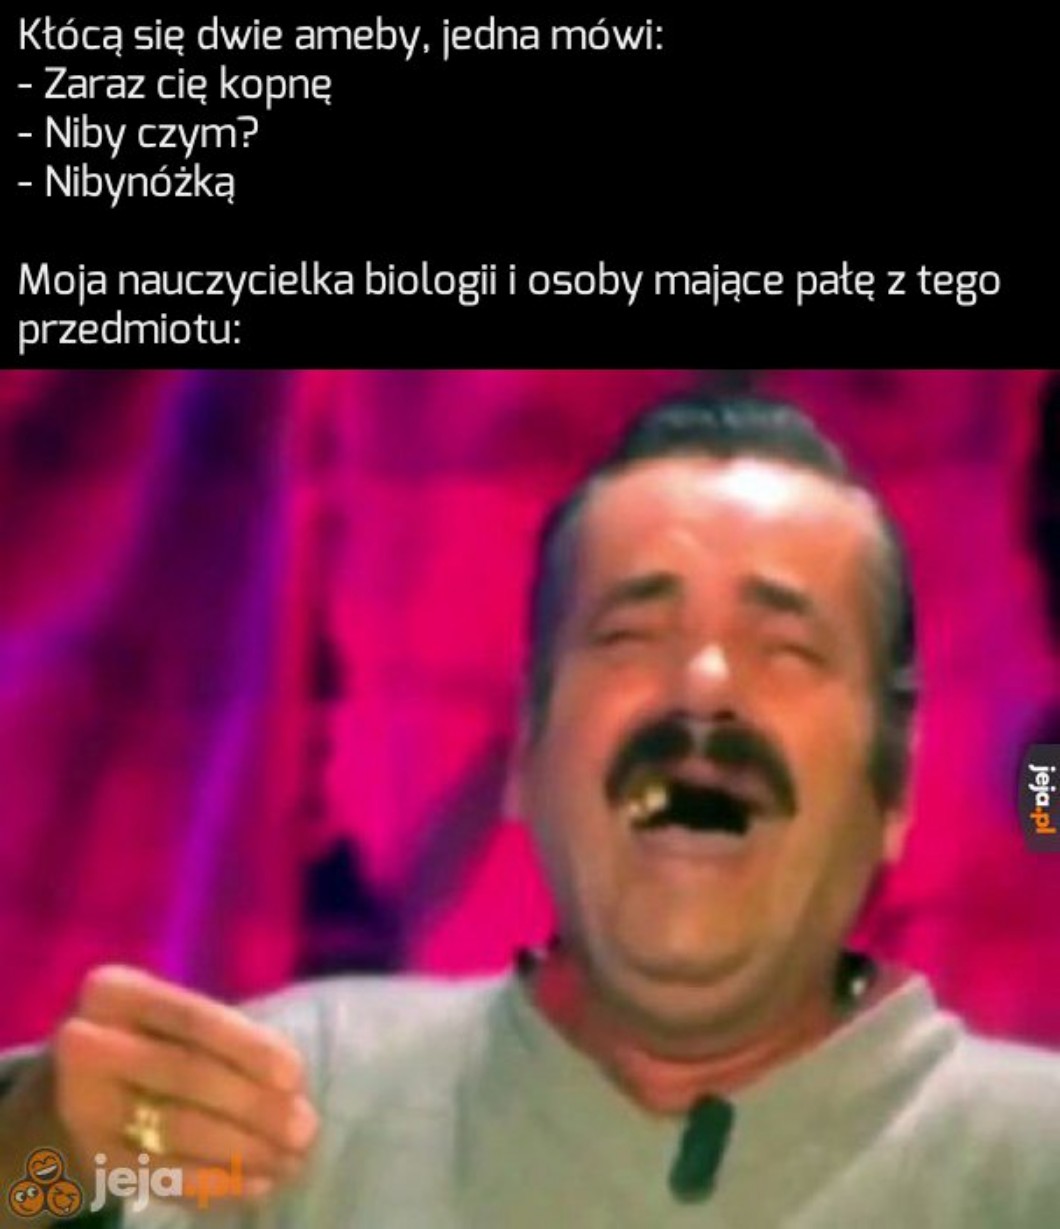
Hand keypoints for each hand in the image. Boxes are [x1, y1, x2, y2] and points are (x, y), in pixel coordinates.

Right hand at [51, 966, 318, 1205]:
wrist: (70, 1096)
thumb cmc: (150, 1043)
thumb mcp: (174, 1022)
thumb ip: (229, 1039)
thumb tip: (293, 1086)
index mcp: (116, 992)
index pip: (193, 1018)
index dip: (248, 1047)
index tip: (296, 1077)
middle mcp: (87, 1043)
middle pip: (187, 1075)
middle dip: (254, 1105)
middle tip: (305, 1130)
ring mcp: (82, 1105)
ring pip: (177, 1129)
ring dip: (243, 1149)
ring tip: (291, 1161)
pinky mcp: (90, 1157)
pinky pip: (161, 1175)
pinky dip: (214, 1181)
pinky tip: (255, 1184)